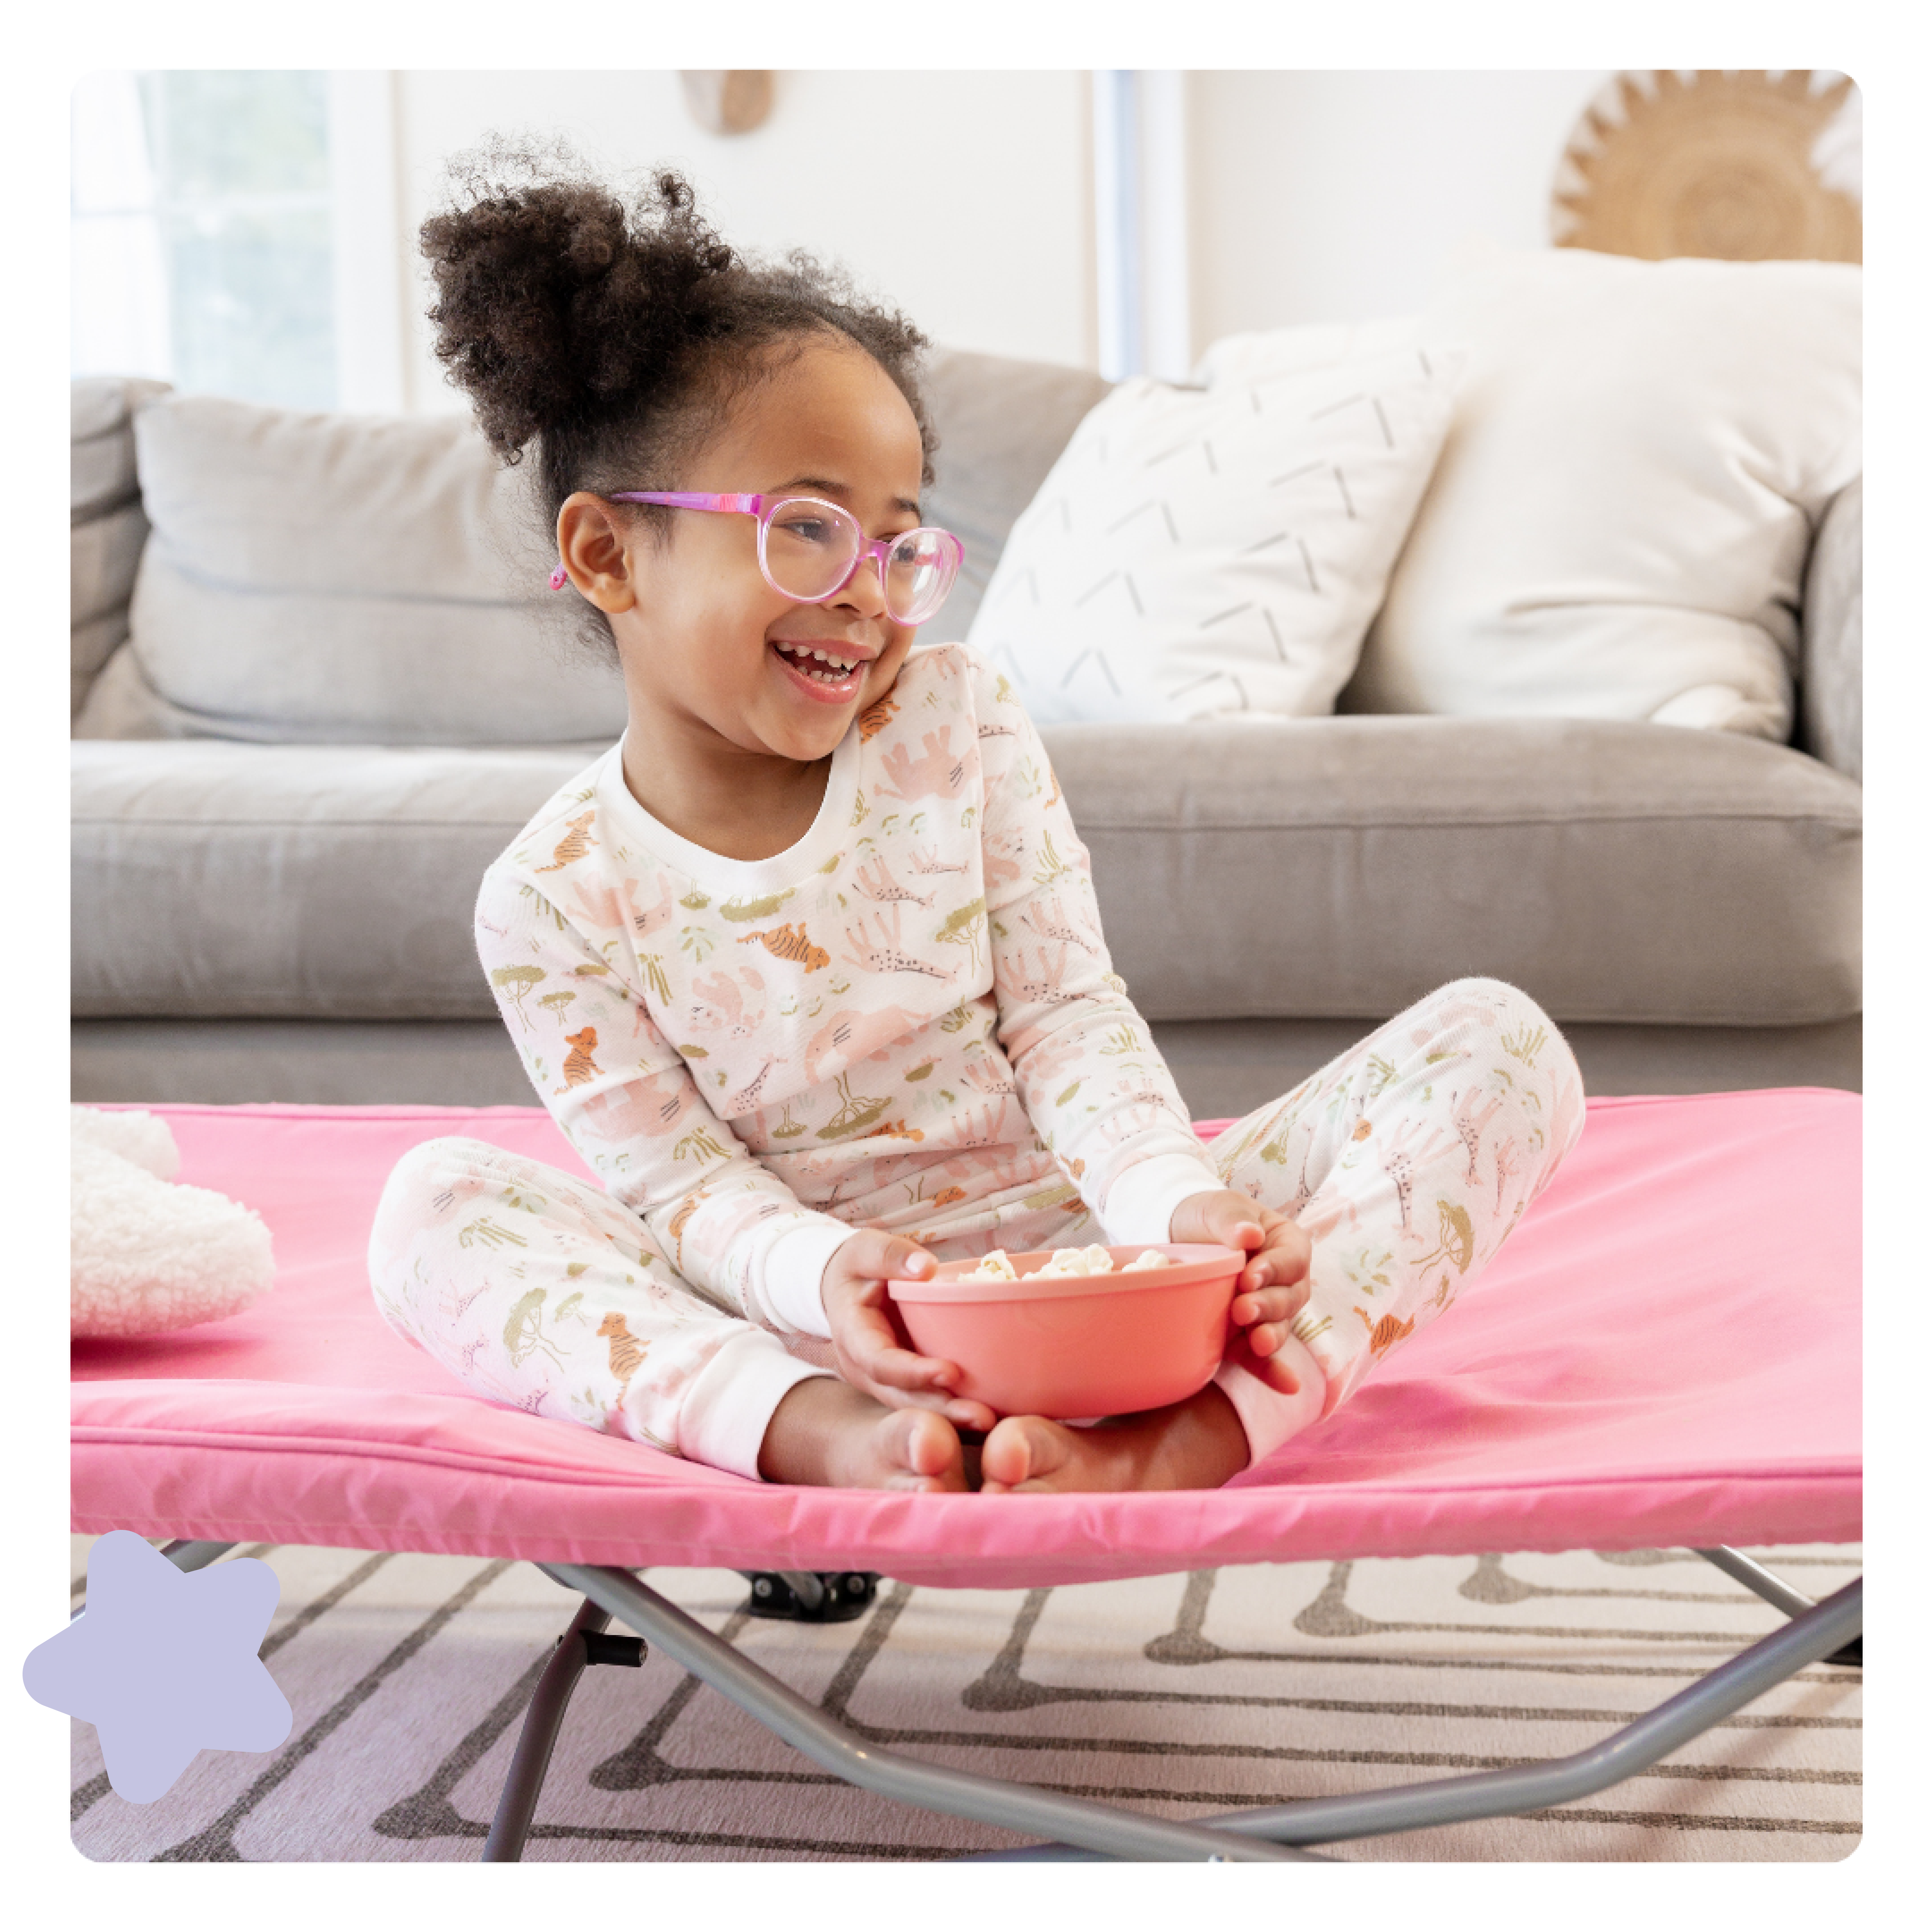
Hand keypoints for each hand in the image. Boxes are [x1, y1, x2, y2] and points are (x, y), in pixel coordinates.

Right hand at [820, 1230, 997, 1431]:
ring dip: (953, 1418)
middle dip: (942, 1410)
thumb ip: (890, 1255)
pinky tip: (992, 1415)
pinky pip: (929, 1400)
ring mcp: (885, 1381)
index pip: (881, 1362)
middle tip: (984, 1416)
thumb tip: (925, 1268)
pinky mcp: (906, 1383)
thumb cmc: (858, 1267)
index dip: (914, 1372)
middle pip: (903, 1397)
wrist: (845, 1289)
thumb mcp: (865, 1250)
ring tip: (992, 1421)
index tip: (952, 1372)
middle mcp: (866, 1369)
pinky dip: (956, 1409)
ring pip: (917, 1407)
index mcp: (853, 1337)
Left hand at [1169, 1189, 1313, 1394]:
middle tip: (1242, 1309)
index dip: (1274, 1270)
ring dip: (1271, 1336)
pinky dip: (1272, 1372)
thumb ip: (1233, 1220)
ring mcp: (1267, 1312)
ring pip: (1278, 1327)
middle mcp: (1284, 1282)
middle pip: (1289, 1298)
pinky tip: (1286, 1386)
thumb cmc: (1206, 1217)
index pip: (1291, 1260)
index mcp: (1286, 1245)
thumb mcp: (1218, 1208)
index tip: (1249, 1276)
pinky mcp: (1246, 1337)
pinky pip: (1262, 1358)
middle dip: (1267, 1305)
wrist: (1178, 1237)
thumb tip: (1250, 1234)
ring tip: (1258, 1342)